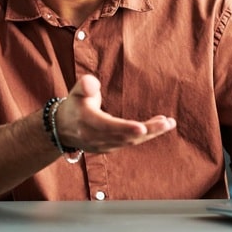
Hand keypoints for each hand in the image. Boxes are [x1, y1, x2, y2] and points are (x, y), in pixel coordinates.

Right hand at [55, 74, 176, 152]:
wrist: (64, 128)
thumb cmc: (75, 104)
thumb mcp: (76, 91)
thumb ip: (85, 85)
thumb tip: (92, 83)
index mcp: (87, 122)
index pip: (108, 127)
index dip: (125, 128)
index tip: (141, 127)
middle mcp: (96, 138)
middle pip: (125, 136)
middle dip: (148, 130)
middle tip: (167, 123)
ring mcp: (104, 145)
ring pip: (131, 141)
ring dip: (151, 132)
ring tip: (168, 122)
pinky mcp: (111, 148)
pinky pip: (131, 142)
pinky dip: (146, 135)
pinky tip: (159, 125)